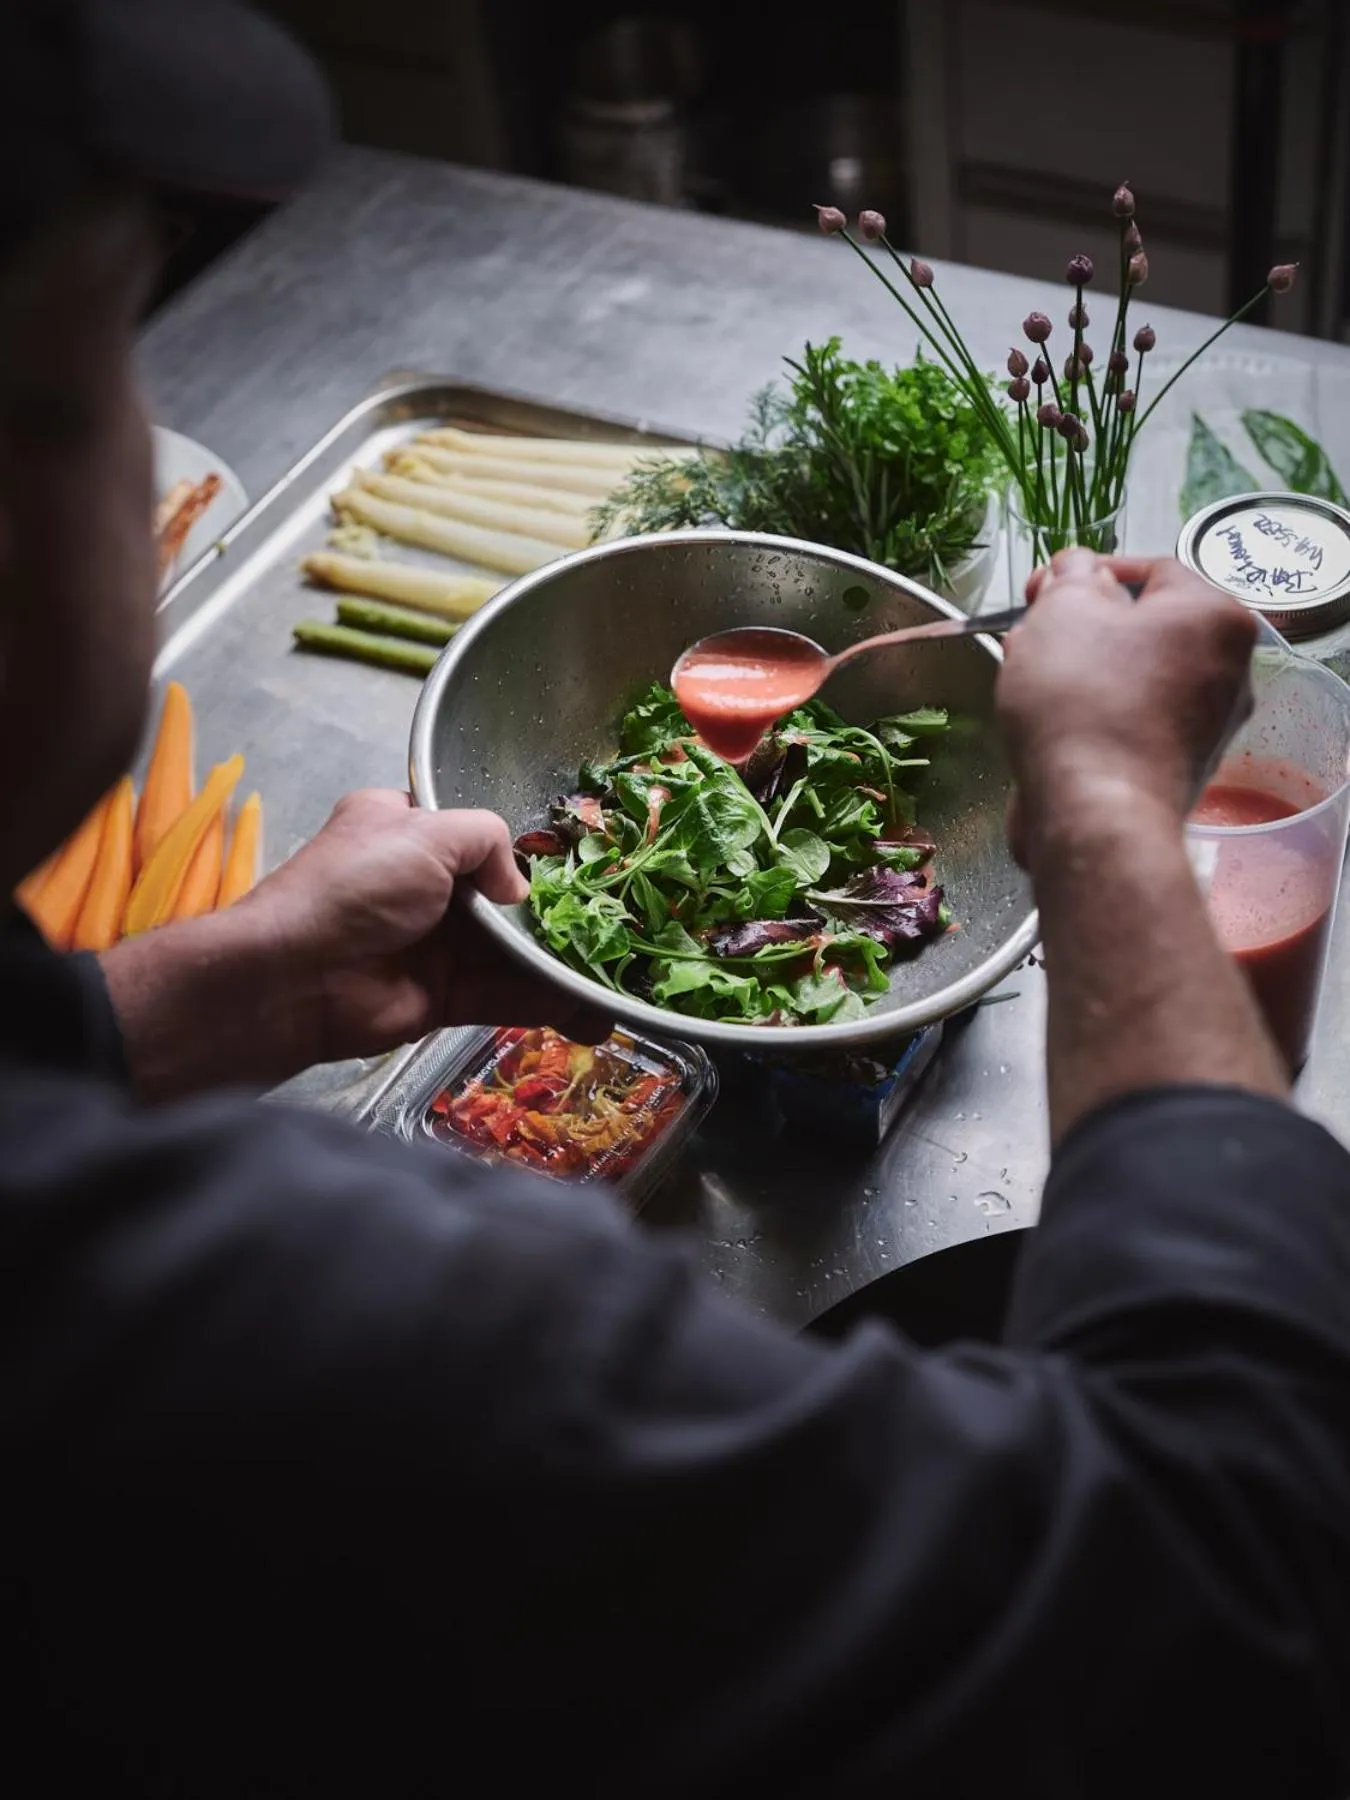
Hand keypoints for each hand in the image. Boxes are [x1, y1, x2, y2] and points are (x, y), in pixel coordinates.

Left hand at [103, 791, 609, 1102]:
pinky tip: (595, 1012)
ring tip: (622, 973)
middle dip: (555, 912)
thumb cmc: (352, 887)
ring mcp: (435, 945)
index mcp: (406, 830)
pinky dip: (549, 1004)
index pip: (475, 833)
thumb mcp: (423, 831)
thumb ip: (485, 840)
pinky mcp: (443, 998)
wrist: (294, 978)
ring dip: (562, 964)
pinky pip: (506, 996)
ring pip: (513, 952)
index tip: (580, 859)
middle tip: (620, 919)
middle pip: (505, 898)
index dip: (521, 846)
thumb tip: (519, 886)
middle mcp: (423, 887)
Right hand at [998, 551, 1255, 866]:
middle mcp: (1227, 670)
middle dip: (1077, 625)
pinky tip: (1046, 718)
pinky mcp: (1176, 768)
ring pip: (1131, 675)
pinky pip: (1129, 720)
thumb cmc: (1083, 701)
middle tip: (1028, 632)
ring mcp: (1205, 726)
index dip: (1084, 570)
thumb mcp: (1061, 611)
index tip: (1038, 587)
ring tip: (1024, 674)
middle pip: (1141, 626)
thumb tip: (1077, 571)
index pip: (1150, 568)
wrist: (1096, 814)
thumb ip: (1069, 577)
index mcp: (1215, 617)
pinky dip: (1091, 711)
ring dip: (1076, 667)